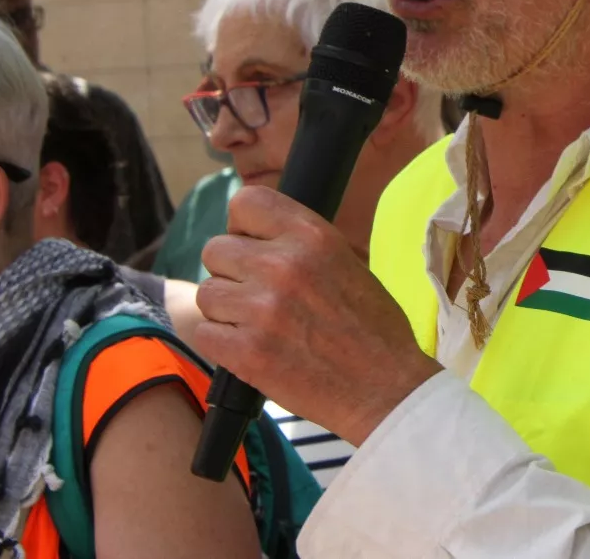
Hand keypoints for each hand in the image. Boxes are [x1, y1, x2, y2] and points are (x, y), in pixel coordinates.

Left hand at [194, 186, 440, 445]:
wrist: (385, 388)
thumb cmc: (373, 328)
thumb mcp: (349, 263)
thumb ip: (301, 245)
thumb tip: (254, 237)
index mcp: (314, 237)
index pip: (246, 202)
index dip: (242, 225)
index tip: (251, 244)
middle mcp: (283, 265)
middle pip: (215, 250)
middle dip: (231, 272)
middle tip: (256, 294)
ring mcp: (261, 309)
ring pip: (206, 293)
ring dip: (225, 310)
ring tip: (259, 325)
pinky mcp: (244, 352)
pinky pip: (203, 332)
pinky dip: (222, 343)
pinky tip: (251, 349)